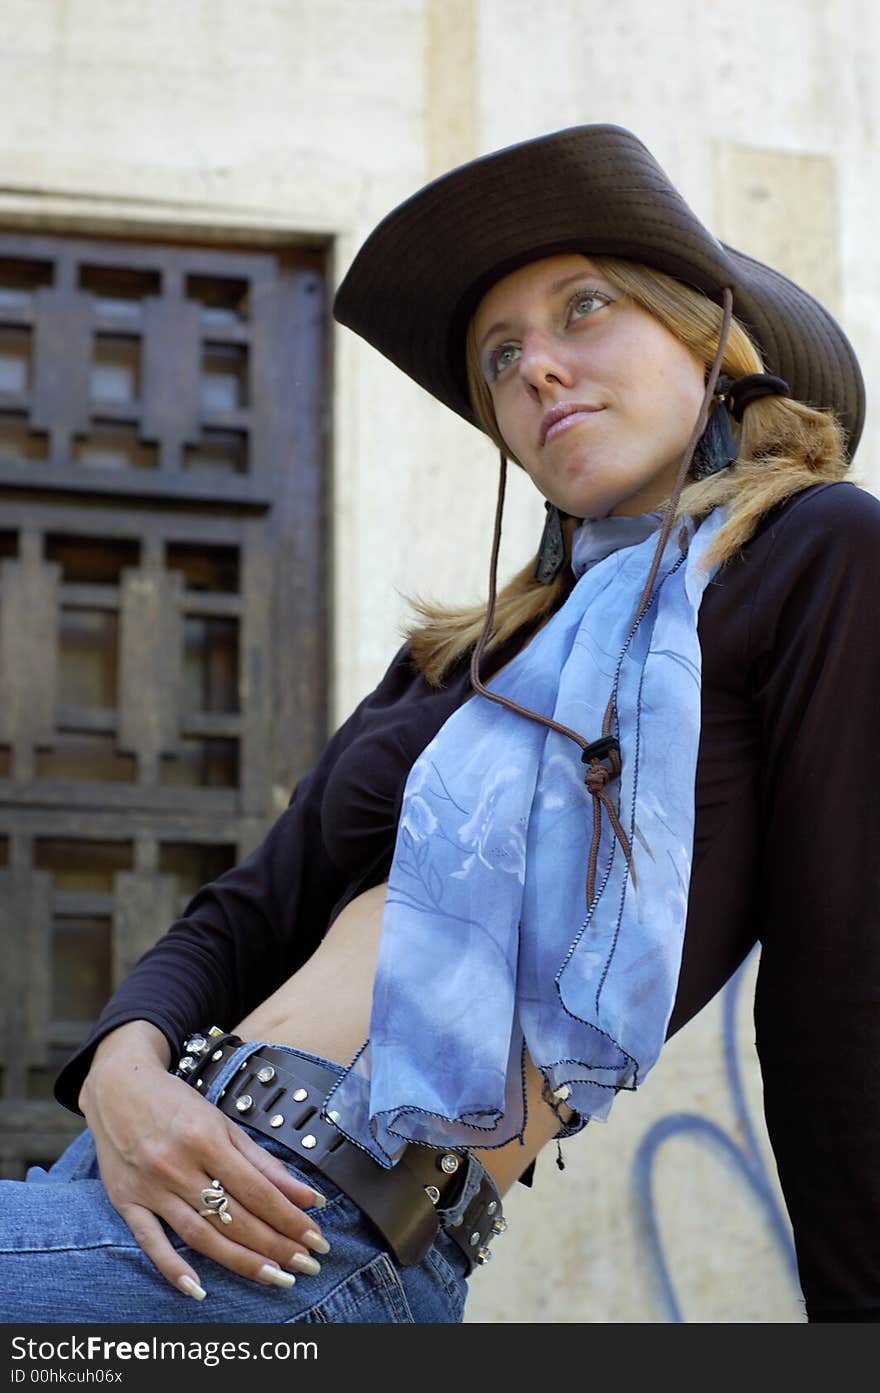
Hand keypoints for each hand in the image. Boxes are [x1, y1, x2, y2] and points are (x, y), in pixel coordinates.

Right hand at [79, 1022, 327, 1300]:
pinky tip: (198, 1289)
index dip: (289, 1218)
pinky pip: (149, 1241)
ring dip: (240, 1261)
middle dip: (274, 1245)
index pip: (257, 1191)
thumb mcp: (222, 1122)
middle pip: (233, 1217)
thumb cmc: (175, 1103)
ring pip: (200, 1235)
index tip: (315, 1238)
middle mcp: (178, 1166)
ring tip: (274, 1278)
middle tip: (305, 1266)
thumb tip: (306, 1195)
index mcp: (206, 1139)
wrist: (118, 1086)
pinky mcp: (126, 1202)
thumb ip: (263, 1162)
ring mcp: (150, 1187)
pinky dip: (172, 1267)